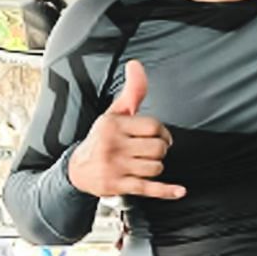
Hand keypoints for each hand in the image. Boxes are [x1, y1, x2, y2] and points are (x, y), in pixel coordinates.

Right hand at [68, 60, 185, 199]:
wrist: (77, 170)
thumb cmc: (101, 138)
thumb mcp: (114, 113)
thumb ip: (132, 92)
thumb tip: (136, 65)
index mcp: (113, 125)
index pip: (154, 126)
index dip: (162, 132)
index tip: (160, 136)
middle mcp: (112, 145)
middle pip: (158, 148)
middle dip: (160, 150)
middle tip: (151, 151)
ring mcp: (115, 167)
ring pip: (156, 167)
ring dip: (156, 166)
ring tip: (144, 163)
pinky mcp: (118, 185)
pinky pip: (149, 188)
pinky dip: (166, 191)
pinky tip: (180, 191)